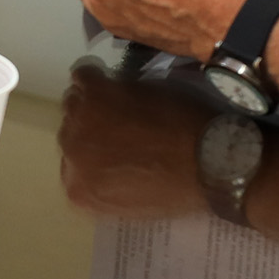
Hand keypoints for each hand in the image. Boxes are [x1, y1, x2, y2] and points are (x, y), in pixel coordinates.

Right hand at [54, 61, 213, 219]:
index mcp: (79, 190)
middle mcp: (71, 157)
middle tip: (118, 123)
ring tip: (119, 101)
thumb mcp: (134, 202)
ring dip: (93, 101)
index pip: (72, 164)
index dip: (94, 151)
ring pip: (74, 102)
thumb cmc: (180, 187)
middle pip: (71, 132)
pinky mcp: (97, 93)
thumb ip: (106, 183)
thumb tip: (104, 164)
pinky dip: (94, 76)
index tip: (112, 146)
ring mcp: (80, 122)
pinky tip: (114, 81)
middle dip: (91, 127)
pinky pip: (83, 75)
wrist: (208, 161)